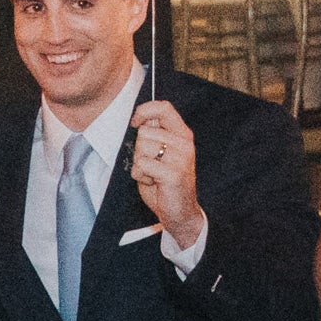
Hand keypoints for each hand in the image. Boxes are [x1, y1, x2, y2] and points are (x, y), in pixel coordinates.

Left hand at [128, 101, 204, 247]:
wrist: (181, 212)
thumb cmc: (166, 182)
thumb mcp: (163, 153)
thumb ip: (156, 135)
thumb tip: (140, 119)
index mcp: (183, 134)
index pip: (164, 108)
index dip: (144, 111)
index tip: (135, 122)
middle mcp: (184, 143)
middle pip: (145, 132)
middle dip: (140, 150)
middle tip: (153, 165)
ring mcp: (180, 158)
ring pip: (141, 148)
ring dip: (140, 164)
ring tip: (154, 174)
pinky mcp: (172, 174)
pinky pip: (142, 165)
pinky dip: (141, 176)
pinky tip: (154, 183)